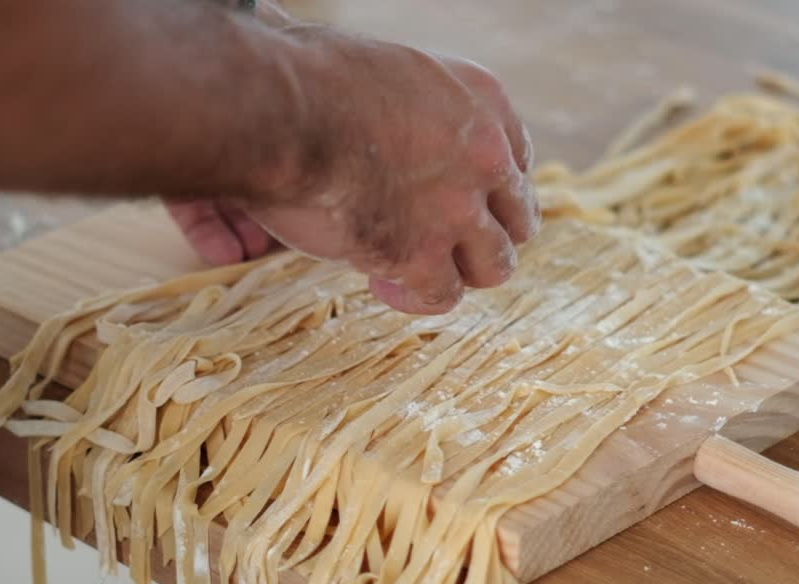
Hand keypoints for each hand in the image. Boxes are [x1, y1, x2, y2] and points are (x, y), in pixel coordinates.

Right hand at [173, 24, 538, 314]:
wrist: (280, 108)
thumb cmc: (307, 79)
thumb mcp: (389, 71)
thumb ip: (413, 108)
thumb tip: (391, 134)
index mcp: (482, 99)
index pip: (516, 160)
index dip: (486, 189)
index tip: (454, 198)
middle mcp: (485, 155)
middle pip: (518, 217)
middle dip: (483, 234)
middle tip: (441, 241)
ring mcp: (458, 209)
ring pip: (496, 265)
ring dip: (457, 271)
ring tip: (411, 267)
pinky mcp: (422, 255)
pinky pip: (442, 296)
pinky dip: (413, 297)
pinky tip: (380, 280)